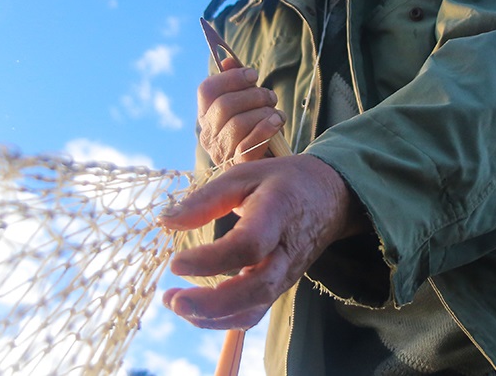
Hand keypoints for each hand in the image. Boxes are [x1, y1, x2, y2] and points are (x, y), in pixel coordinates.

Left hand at [159, 155, 368, 329]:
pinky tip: (193, 311)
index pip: (248, 245)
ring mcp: (285, 275)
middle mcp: (284, 252)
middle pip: (255, 288)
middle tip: (172, 299)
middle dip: (211, 302)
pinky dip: (222, 320)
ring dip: (211, 316)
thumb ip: (206, 199)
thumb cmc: (281, 182)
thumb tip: (166, 221)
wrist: (328, 197)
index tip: (175, 262)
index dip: (211, 259)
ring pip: (253, 308)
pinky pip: (252, 313)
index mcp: (276, 215)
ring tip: (174, 303)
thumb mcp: (243, 175)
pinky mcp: (279, 288)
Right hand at [197, 57, 285, 165]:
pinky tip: (278, 122)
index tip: (253, 75)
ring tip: (276, 114)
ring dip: (263, 113)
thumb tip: (227, 60)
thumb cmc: (258, 131)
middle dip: (253, 95)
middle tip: (270, 97)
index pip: (207, 90)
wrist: (271, 168)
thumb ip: (237, 83)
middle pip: (224, 105)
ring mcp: (221, 153)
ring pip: (237, 123)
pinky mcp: (238, 166)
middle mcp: (208, 135)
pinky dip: (267, 128)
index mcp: (207, 116)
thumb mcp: (248, 105)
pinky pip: (249, 144)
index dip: (231, 78)